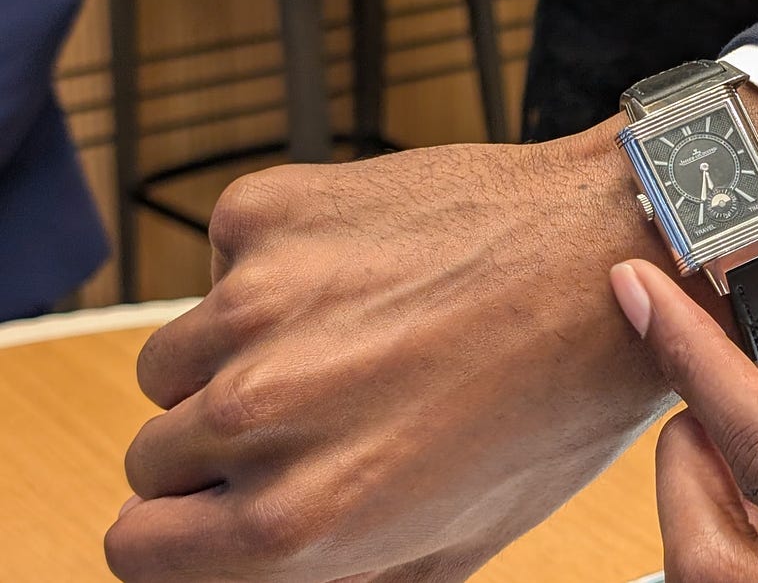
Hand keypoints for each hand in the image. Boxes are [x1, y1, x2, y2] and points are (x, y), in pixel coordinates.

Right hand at [104, 90, 757, 581]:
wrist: (616, 247)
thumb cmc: (564, 395)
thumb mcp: (465, 534)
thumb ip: (349, 574)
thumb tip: (266, 573)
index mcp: (299, 520)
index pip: (136, 549)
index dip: (184, 528)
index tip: (217, 503)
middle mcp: (257, 414)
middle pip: (154, 452)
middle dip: (224, 444)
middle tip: (325, 410)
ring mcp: (252, 303)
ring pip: (178, 356)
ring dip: (241, 354)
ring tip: (355, 337)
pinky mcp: (265, 215)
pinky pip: (224, 263)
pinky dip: (275, 269)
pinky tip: (370, 270)